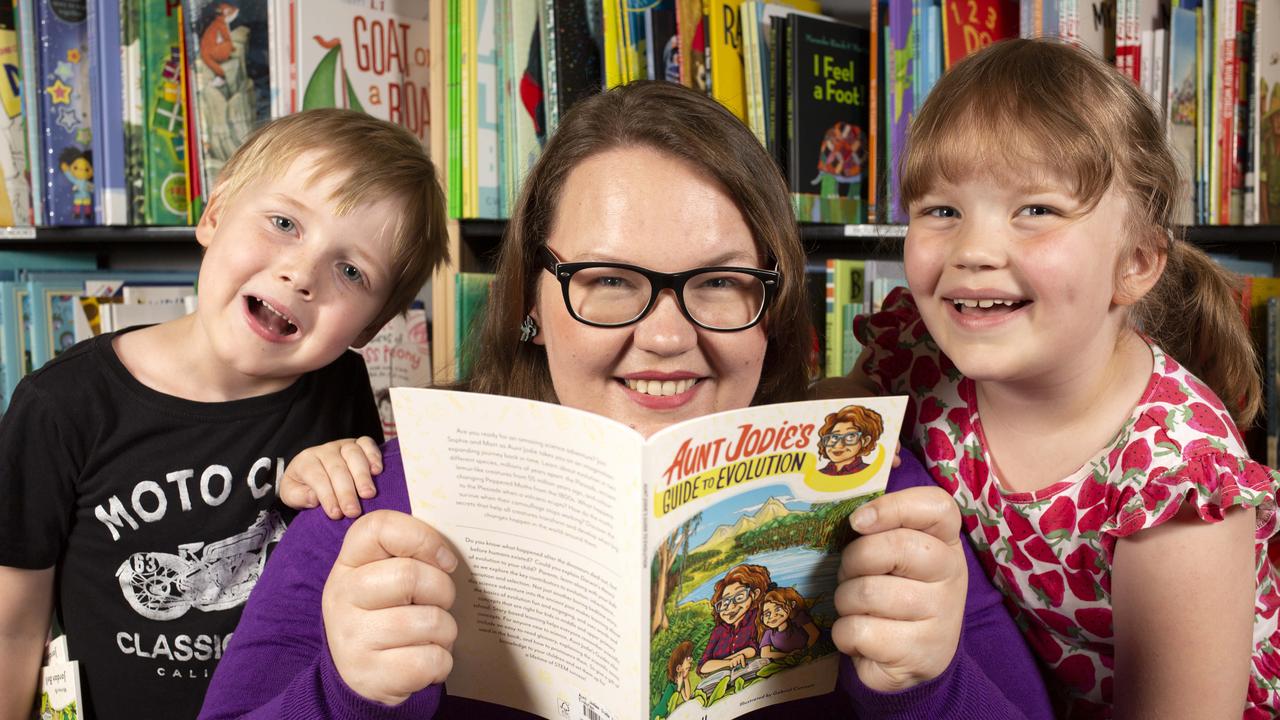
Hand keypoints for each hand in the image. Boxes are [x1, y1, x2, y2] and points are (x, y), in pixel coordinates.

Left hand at [279, 437, 382, 518]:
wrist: (311, 473)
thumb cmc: (304, 487)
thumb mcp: (291, 495)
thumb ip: (299, 497)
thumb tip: (314, 498)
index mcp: (306, 461)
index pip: (317, 477)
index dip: (327, 496)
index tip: (336, 514)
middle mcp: (325, 450)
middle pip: (337, 468)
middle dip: (346, 491)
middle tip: (353, 511)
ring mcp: (343, 445)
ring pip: (353, 454)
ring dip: (362, 476)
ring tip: (368, 495)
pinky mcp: (358, 443)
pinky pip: (367, 443)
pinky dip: (374, 455)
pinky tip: (377, 471)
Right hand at [322, 510, 458, 705]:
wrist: (360, 675)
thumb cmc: (386, 613)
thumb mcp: (384, 575)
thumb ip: (409, 554)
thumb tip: (448, 556)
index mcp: (349, 563)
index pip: (380, 527)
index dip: (423, 538)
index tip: (445, 560)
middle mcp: (342, 596)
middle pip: (410, 576)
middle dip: (443, 591)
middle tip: (440, 603)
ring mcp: (353, 638)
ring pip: (429, 621)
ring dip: (446, 630)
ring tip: (432, 635)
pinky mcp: (371, 674)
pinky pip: (431, 660)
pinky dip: (442, 661)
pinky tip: (425, 659)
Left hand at [832, 486, 966, 692]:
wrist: (914, 661)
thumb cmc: (895, 592)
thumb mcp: (894, 555)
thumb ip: (880, 529)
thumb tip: (853, 515)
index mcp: (946, 541)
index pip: (937, 506)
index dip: (892, 506)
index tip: (857, 522)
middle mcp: (952, 575)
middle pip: (894, 547)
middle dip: (853, 561)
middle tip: (850, 575)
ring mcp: (941, 617)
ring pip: (869, 592)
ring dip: (845, 601)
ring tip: (856, 609)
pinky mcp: (921, 653)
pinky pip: (860, 631)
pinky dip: (845, 635)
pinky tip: (860, 638)